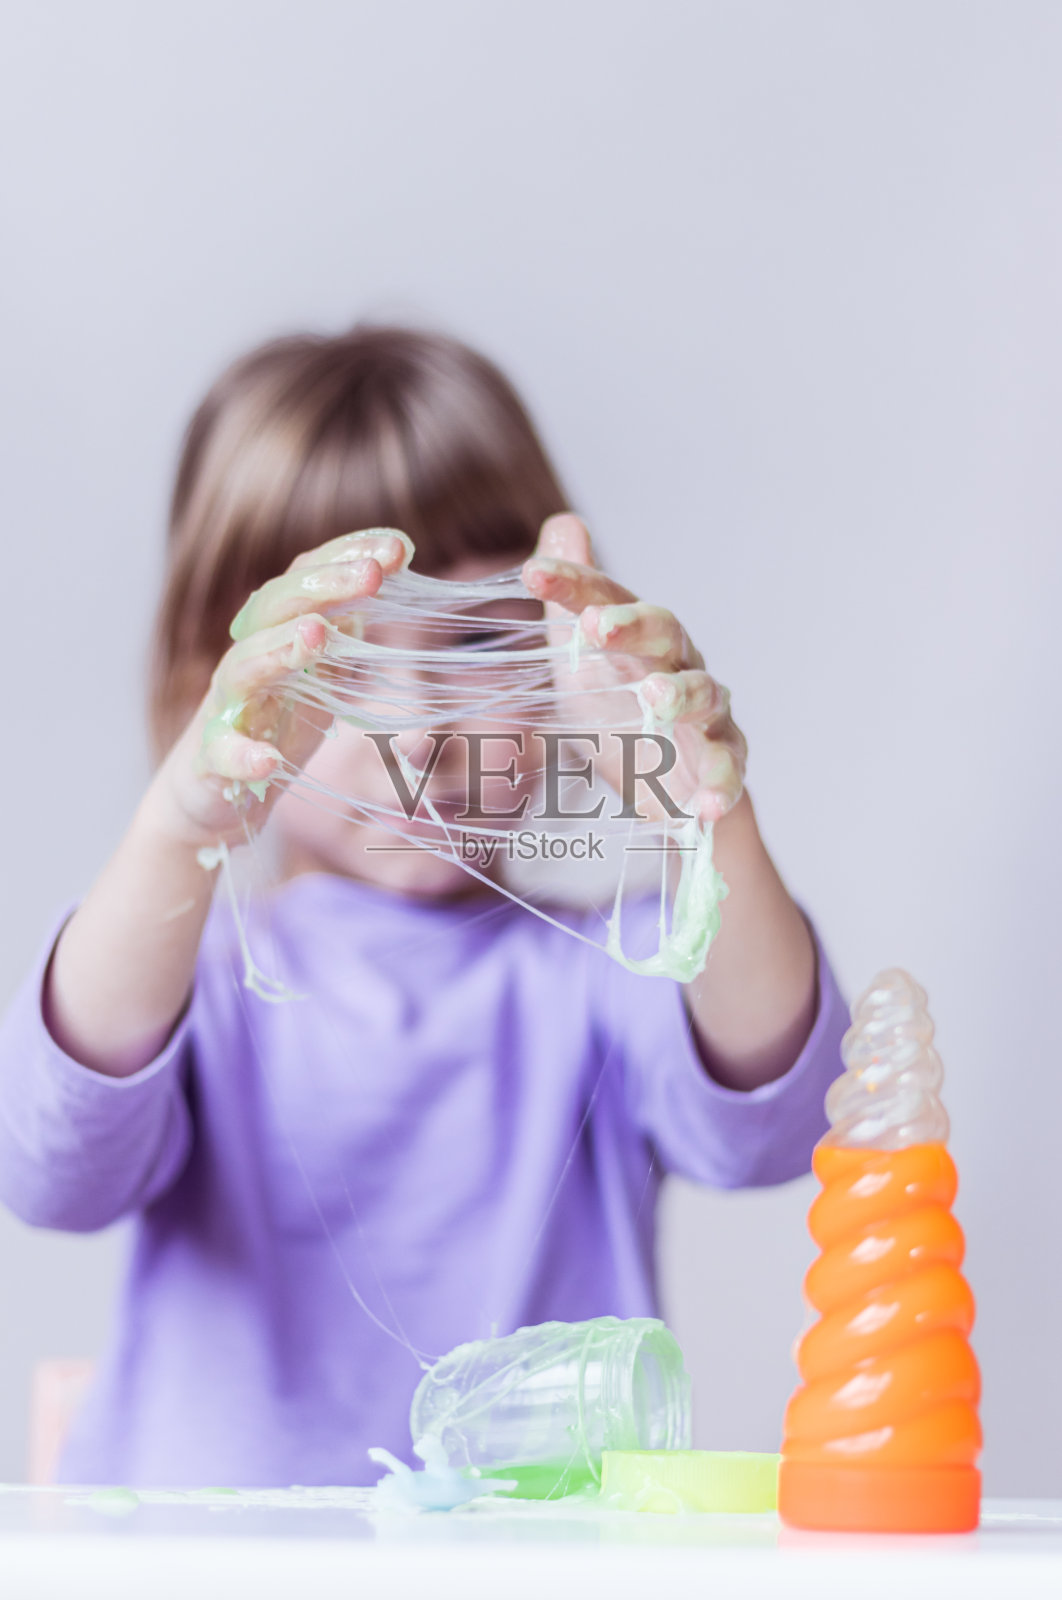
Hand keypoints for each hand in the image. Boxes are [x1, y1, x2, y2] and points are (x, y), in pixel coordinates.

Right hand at [143, 529, 411, 848]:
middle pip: (276, 607)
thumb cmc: (274, 720)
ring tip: (318, 635)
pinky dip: (241, 755)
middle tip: (373, 574)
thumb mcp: (320, 673)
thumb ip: (345, 634)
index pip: (305, 578)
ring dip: (280, 648)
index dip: (347, 557)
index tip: (398, 547)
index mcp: (277, 631)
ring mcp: (226, 705)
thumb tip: (383, 585)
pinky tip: (267, 762)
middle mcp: (248, 656)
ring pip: (243, 665)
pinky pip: (221, 751)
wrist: (213, 787)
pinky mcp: (210, 756)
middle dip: (324, 586)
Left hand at [522, 514, 745, 825]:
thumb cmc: (620, 717)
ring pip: (702, 694)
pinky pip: (728, 770)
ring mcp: (706, 712)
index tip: (531, 573)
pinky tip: (704, 805)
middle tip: (597, 626)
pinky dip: (720, 786)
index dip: (574, 583)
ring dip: (680, 695)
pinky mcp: (724, 760)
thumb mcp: (580, 667)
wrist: (666, 792)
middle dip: (634, 625)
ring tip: (655, 700)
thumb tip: (562, 523)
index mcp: (638, 638)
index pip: (607, 598)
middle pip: (665, 631)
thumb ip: (568, 608)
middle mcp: (678, 663)